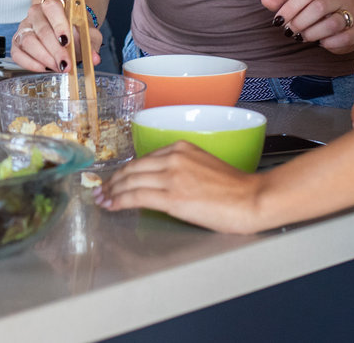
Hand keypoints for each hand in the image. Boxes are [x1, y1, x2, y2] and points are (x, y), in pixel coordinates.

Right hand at [9, 0, 101, 71]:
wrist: (62, 32)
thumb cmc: (74, 31)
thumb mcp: (87, 33)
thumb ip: (91, 43)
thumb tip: (94, 58)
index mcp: (53, 5)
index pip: (52, 7)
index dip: (59, 24)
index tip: (67, 42)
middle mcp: (35, 14)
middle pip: (42, 30)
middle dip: (55, 50)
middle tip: (66, 64)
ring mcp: (24, 28)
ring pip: (28, 41)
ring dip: (44, 58)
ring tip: (58, 67)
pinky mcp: (17, 43)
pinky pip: (17, 54)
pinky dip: (29, 64)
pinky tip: (43, 69)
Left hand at [93, 141, 266, 232]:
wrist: (253, 199)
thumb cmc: (235, 189)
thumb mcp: (203, 166)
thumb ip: (181, 167)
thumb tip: (162, 180)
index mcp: (181, 148)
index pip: (143, 159)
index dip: (124, 170)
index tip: (115, 179)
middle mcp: (173, 158)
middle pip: (132, 169)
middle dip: (113, 181)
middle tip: (101, 190)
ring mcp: (172, 176)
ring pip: (130, 182)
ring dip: (112, 191)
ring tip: (103, 199)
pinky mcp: (172, 197)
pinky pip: (136, 197)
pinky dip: (120, 201)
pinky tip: (112, 205)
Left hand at [260, 0, 353, 54]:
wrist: (345, 16)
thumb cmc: (314, 8)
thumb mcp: (297, 2)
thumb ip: (282, 1)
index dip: (290, 7)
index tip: (278, 21)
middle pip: (320, 7)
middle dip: (300, 22)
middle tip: (290, 32)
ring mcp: (351, 12)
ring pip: (333, 23)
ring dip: (313, 33)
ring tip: (302, 37)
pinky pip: (345, 38)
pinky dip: (329, 43)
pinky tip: (320, 42)